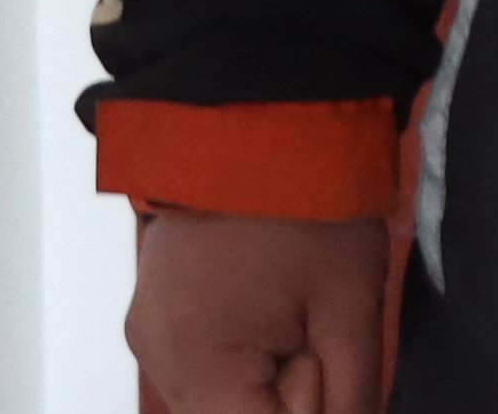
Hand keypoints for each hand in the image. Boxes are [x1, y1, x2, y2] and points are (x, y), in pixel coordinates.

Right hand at [134, 203, 396, 413]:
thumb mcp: (351, 312)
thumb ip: (350, 401)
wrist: (255, 112)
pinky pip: (200, 369)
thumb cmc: (310, 205)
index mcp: (198, 361)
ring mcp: (147, 335)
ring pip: (217, 403)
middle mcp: (158, 357)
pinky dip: (238, 358)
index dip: (306, 407)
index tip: (320, 356)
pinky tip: (260, 305)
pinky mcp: (150, 315)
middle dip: (286, 399)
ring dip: (262, 382)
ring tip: (284, 310)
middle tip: (309, 328)